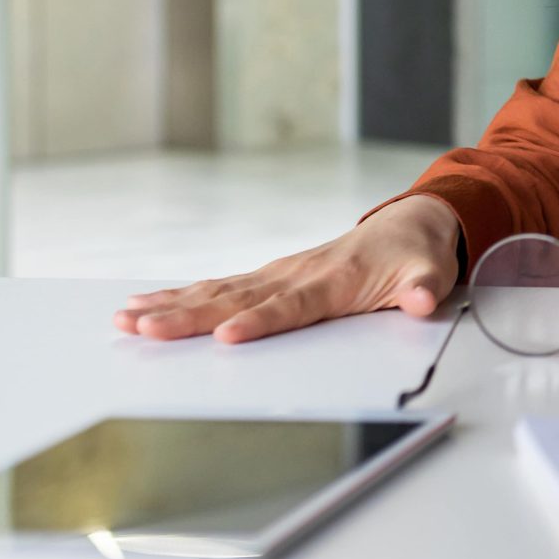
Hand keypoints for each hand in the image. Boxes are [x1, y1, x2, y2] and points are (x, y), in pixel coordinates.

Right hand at [113, 193, 462, 344]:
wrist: (410, 222)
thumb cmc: (416, 254)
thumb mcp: (432, 272)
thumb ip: (424, 290)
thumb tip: (420, 302)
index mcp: (335, 279)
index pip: (292, 305)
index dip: (260, 320)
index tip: (227, 336)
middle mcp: (298, 273)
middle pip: (237, 298)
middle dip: (189, 316)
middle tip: (144, 328)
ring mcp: (279, 273)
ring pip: (218, 290)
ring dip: (171, 305)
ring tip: (126, 319)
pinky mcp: (269, 276)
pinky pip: (219, 287)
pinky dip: (180, 297)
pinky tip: (144, 308)